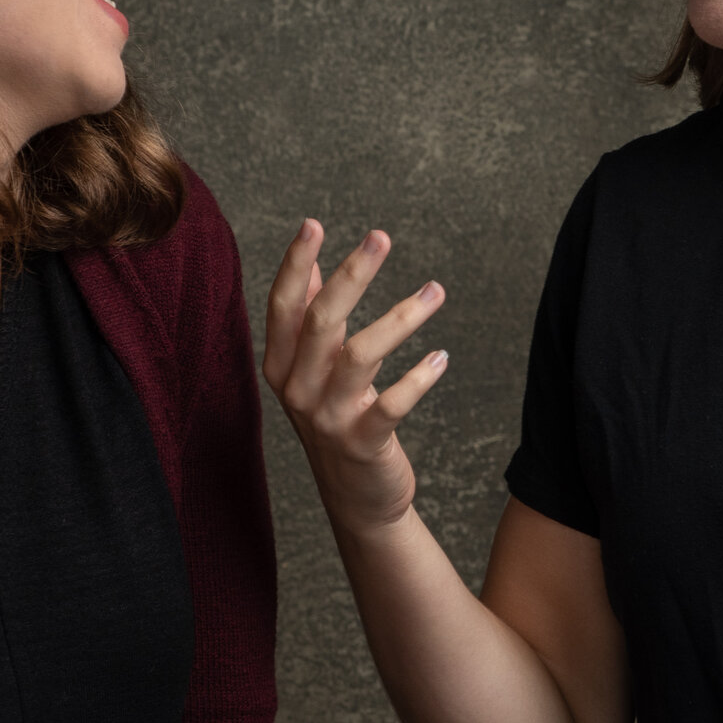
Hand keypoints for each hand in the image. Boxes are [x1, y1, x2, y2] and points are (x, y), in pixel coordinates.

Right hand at [262, 221, 450, 530]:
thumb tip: (317, 265)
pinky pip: (392, 403)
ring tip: (436, 291)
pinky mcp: (362, 442)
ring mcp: (327, 418)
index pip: (283, 306)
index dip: (297, 265)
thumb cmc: (337, 420)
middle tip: (381, 237)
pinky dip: (420, 377)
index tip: (313, 225)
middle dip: (353, 274)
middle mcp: (297, 390)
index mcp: (280, 366)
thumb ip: (311, 321)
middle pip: (321, 321)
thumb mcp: (315, 371)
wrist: (355, 498)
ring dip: (402, 317)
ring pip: (360, 354)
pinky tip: (442, 357)